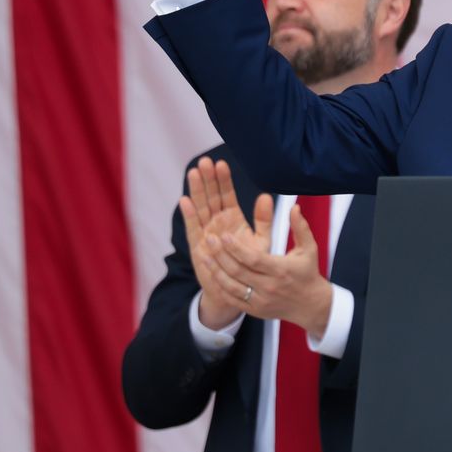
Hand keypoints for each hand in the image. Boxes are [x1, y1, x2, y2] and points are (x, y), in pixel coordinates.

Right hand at [180, 157, 249, 328]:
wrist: (240, 289)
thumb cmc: (252, 264)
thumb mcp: (261, 240)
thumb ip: (264, 220)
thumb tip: (267, 196)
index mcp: (233, 219)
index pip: (227, 195)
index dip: (224, 180)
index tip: (221, 163)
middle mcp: (218, 223)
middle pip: (211, 197)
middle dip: (208, 180)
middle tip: (205, 161)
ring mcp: (206, 233)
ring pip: (201, 208)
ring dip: (197, 191)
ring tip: (194, 173)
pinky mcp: (198, 247)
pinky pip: (193, 228)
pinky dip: (189, 215)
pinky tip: (185, 200)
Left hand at [200, 194, 332, 337]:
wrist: (311, 305)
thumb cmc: (308, 273)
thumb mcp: (309, 249)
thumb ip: (300, 227)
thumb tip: (295, 207)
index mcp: (281, 270)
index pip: (254, 259)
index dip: (236, 248)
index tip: (224, 235)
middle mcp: (269, 286)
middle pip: (238, 271)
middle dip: (221, 255)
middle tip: (209, 239)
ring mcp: (260, 300)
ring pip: (231, 286)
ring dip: (216, 270)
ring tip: (205, 255)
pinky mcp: (254, 310)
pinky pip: (232, 299)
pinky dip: (220, 286)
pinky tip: (212, 273)